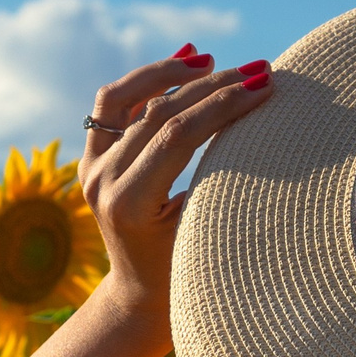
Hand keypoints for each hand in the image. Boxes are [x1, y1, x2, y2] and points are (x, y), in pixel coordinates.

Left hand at [80, 44, 273, 344]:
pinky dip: (146, 80)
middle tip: (259, 70)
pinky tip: (184, 63)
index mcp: (128, 205)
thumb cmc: (187, 272)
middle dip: (213, 86)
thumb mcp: (207, 232)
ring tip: (214, 62)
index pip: (177, 135)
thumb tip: (258, 114)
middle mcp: (101, 182)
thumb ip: (221, 179)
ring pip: (127, 98)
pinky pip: (113, 103)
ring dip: (174, 73)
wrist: (141, 294)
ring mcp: (90, 167)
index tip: (265, 87)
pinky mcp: (91, 157)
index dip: (223, 105)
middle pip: (159, 112)